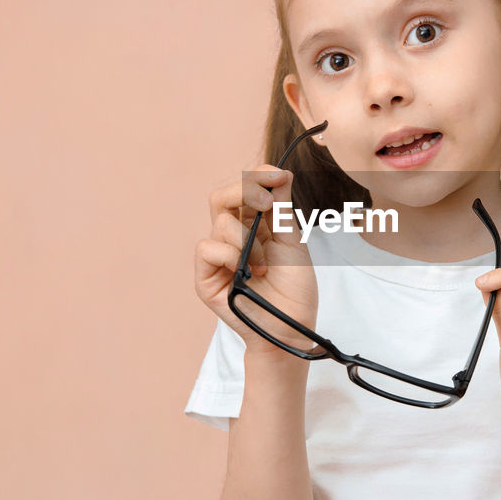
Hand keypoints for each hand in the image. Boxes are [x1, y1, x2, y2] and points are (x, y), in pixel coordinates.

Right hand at [195, 165, 318, 355]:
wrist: (290, 326)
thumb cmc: (294, 288)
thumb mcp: (293, 242)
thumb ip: (283, 210)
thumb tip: (281, 174)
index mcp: (254, 226)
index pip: (244, 190)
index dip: (257, 177)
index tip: (278, 176)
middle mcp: (232, 237)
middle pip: (221, 196)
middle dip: (244, 191)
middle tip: (267, 204)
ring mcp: (218, 257)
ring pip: (220, 222)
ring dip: (248, 240)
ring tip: (263, 265)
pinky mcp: (206, 277)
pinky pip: (207, 248)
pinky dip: (229, 254)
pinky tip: (245, 272)